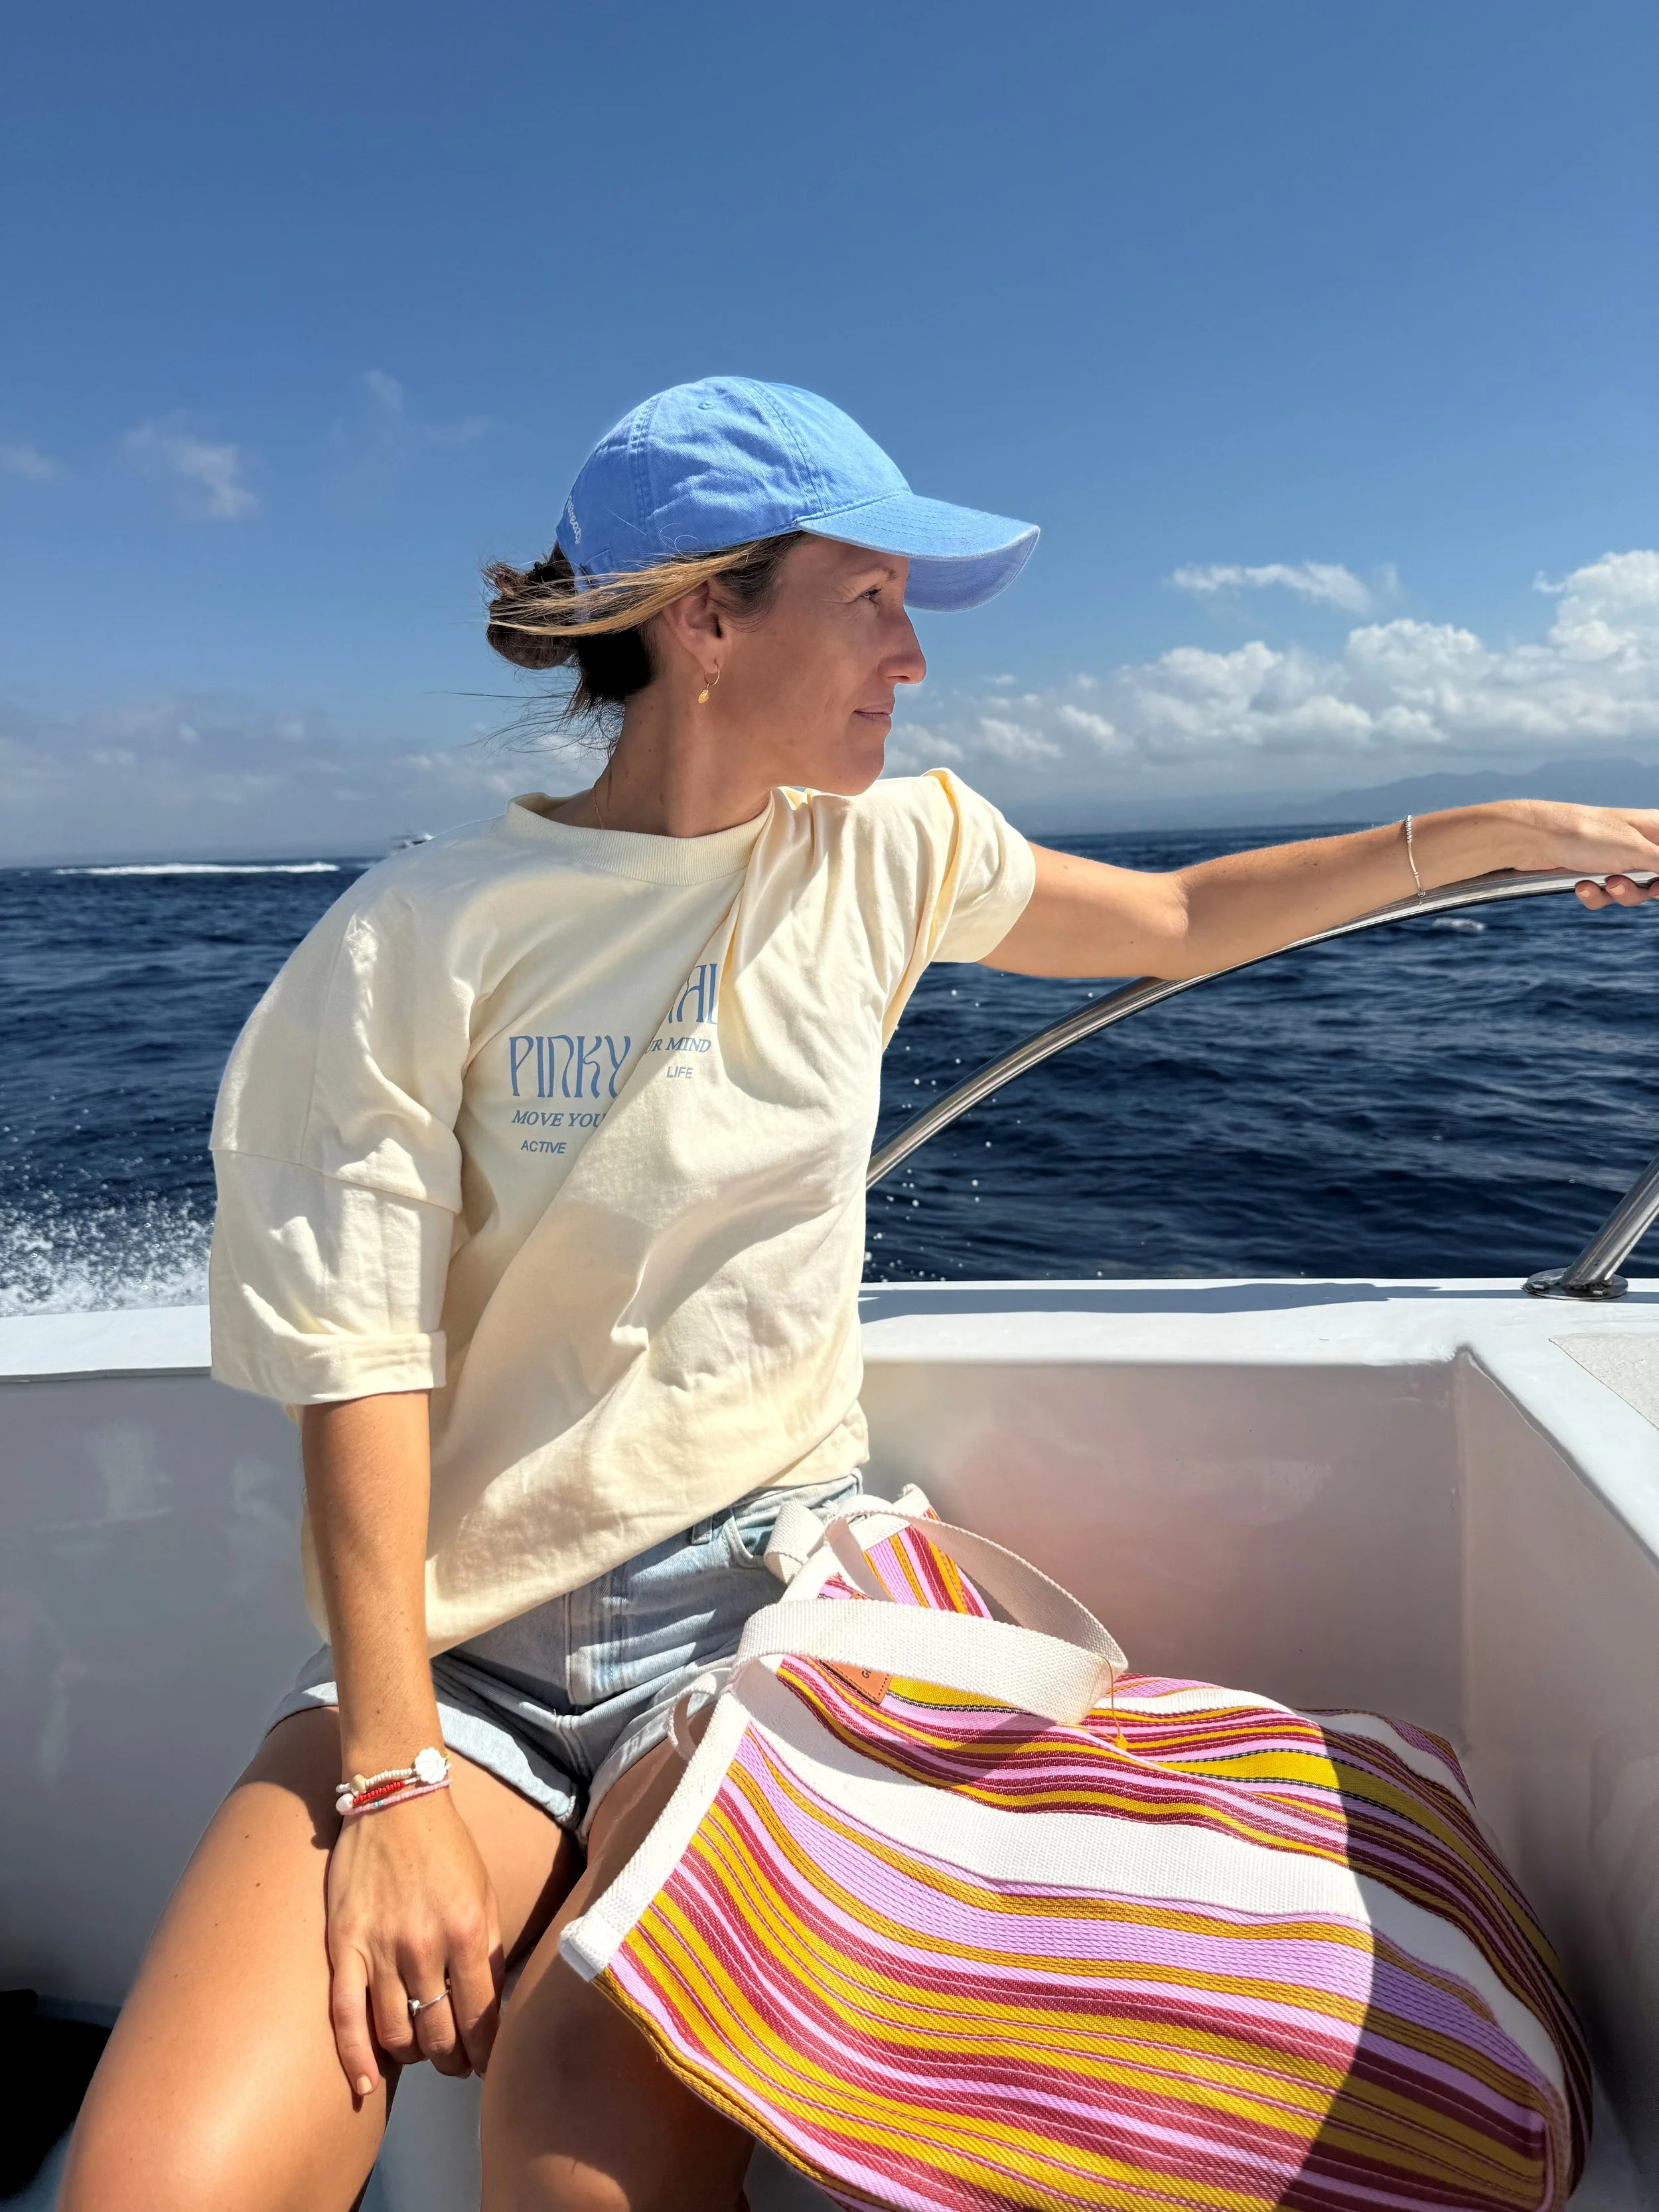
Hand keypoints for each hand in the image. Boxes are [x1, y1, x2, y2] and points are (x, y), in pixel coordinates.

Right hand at [325, 1786, 502, 2094]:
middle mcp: (423, 1947)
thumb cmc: (446, 1850)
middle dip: (452, 2059)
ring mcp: (379, 1949)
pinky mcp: (344, 1947)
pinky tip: (367, 2086)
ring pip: (395, 2035)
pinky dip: (355, 2060)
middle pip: (438, 2035)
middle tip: (455, 2061)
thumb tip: (491, 2008)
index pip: (480, 2016)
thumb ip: (488, 1951)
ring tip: (423, 2053)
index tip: (488, 2065)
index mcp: (466, 1931)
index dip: (486, 2051)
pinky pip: (345, 2018)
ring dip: (413, 2056)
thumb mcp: (485, 1894)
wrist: (395, 1804)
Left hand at [1507, 801, 1658, 907]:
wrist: (1534, 839)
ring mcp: (1616, 861)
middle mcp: (1640, 846)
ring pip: (1632, 893)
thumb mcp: (1636, 850)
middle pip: (1657, 881)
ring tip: (1606, 883)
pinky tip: (1582, 886)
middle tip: (1624, 884)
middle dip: (1643, 890)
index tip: (1656, 888)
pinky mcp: (1594, 875)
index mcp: (1656, 830)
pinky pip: (1605, 897)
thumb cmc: (1588, 834)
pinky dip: (1595, 896)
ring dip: (1619, 894)